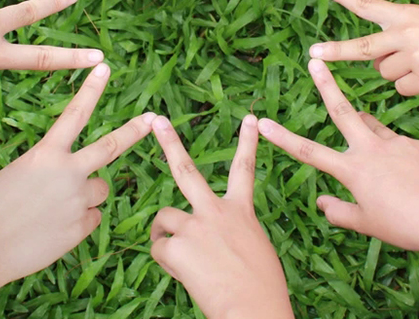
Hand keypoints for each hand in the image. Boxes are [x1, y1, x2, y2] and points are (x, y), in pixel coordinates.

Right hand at [0, 64, 155, 289]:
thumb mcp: (19, 173)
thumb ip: (50, 168)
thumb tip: (71, 177)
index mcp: (46, 153)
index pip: (75, 113)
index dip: (92, 90)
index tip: (105, 67)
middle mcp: (68, 172)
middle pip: (110, 147)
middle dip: (134, 131)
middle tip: (153, 118)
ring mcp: (78, 200)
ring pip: (101, 191)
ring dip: (87, 195)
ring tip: (57, 209)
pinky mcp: (82, 228)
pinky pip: (91, 219)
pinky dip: (78, 222)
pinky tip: (54, 229)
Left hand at [149, 115, 293, 318]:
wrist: (255, 310)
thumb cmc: (260, 289)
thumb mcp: (254, 249)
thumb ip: (231, 232)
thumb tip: (208, 238)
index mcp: (241, 212)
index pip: (245, 169)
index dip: (248, 142)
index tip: (251, 119)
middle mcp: (216, 212)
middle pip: (187, 170)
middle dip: (170, 142)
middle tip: (157, 121)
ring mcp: (195, 227)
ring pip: (164, 220)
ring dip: (166, 236)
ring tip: (185, 259)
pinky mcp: (177, 247)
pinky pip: (159, 249)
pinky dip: (168, 262)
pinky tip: (186, 274)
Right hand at [258, 59, 418, 256]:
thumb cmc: (406, 226)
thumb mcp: (367, 224)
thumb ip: (340, 212)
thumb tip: (322, 203)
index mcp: (354, 171)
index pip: (309, 152)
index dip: (282, 137)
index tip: (262, 122)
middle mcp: (372, 150)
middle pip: (343, 110)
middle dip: (326, 84)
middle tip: (314, 61)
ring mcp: (398, 143)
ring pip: (374, 128)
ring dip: (366, 130)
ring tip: (375, 155)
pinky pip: (405, 146)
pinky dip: (402, 157)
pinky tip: (415, 178)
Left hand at [308, 0, 418, 94]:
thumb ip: (399, 36)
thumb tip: (378, 63)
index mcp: (406, 14)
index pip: (368, 4)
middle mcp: (406, 35)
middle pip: (362, 48)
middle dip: (335, 51)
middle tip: (313, 53)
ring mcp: (415, 58)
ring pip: (384, 73)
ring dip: (397, 71)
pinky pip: (402, 89)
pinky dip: (412, 86)